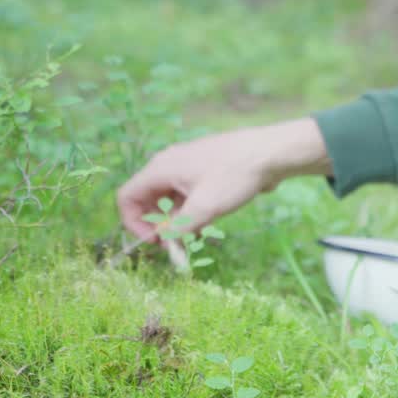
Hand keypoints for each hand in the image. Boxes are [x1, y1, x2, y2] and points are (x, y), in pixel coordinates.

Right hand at [116, 118, 330, 241]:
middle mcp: (169, 165)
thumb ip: (179, 228)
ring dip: (175, 221)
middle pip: (147, 198)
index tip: (154, 242)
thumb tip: (164, 242)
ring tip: (193, 237)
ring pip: (168, 199)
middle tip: (175, 245)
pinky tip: (205, 224)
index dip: (133, 223)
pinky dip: (189, 212)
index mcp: (161, 168)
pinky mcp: (204, 172)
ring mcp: (187, 167)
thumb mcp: (205, 207)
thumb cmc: (235, 175)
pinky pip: (186, 195)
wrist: (270, 153)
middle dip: (157, 224)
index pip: (127, 196)